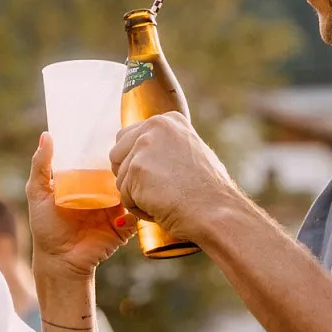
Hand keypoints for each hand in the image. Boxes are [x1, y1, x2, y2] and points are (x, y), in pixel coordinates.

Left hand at [27, 132, 134, 280]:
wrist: (59, 261)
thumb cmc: (46, 227)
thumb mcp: (38, 192)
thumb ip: (41, 165)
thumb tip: (47, 134)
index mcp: (85, 183)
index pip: (98, 161)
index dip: (104, 148)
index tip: (111, 131)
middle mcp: (102, 193)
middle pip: (118, 173)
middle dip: (125, 162)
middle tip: (131, 148)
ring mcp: (115, 209)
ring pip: (131, 190)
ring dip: (134, 183)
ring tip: (134, 172)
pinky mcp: (124, 226)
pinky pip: (136, 214)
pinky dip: (136, 208)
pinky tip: (128, 203)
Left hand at [110, 112, 242, 242]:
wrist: (215, 211)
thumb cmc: (209, 192)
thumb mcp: (192, 154)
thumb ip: (168, 147)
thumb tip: (146, 155)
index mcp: (169, 120)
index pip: (130, 137)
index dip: (139, 163)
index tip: (163, 177)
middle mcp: (155, 125)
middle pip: (117, 154)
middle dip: (130, 176)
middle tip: (158, 190)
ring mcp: (144, 146)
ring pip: (121, 178)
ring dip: (137, 196)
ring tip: (167, 199)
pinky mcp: (136, 169)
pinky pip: (124, 196)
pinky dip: (139, 208)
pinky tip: (162, 207)